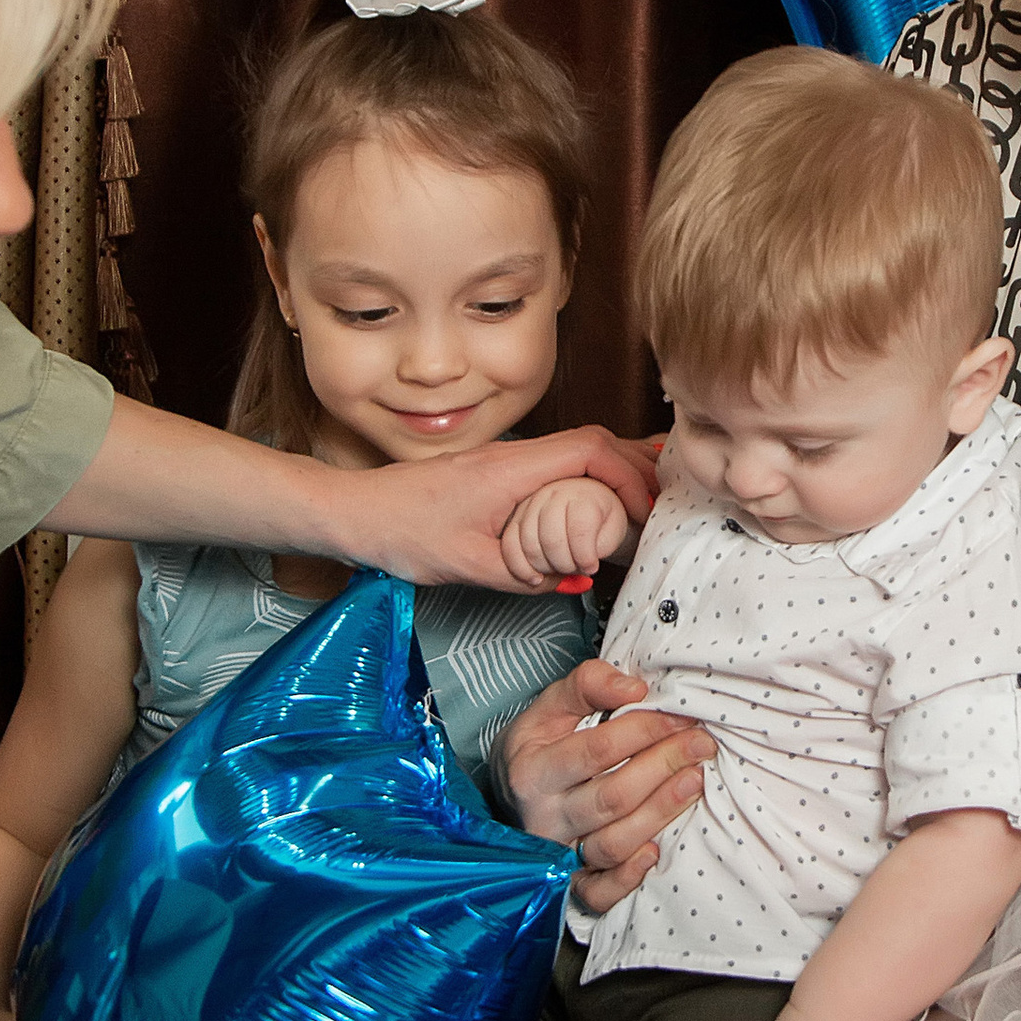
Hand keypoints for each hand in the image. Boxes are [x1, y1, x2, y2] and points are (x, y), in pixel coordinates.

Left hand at [327, 429, 660, 591]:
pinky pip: (556, 464)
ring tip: (642, 502)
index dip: (629, 475)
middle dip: (635, 467)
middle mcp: (514, 456)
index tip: (647, 510)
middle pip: (594, 441)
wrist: (358, 512)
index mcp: (512, 471)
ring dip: (613, 470)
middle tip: (662, 503)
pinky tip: (596, 503)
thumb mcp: (469, 566)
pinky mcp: (498, 472)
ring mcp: (507, 460)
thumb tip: (574, 579)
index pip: (590, 450)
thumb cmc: (404, 535)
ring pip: (576, 450)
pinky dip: (587, 477)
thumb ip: (526, 574)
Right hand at [500, 658, 711, 905]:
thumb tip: (634, 687)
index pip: (595, 751)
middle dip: (663, 766)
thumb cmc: (536, 749)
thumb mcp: (546, 708)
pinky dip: (627, 878)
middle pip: (611, 797)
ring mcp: (558, 854)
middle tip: (700, 744)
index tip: (680, 715)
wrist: (505, 796)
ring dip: (660, 813)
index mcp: (533, 770)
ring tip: (694, 780)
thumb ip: (586, 685)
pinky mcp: (571, 883)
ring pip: (612, 843)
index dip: (643, 731)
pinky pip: (598, 893)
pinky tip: (655, 852)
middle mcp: (544, 817)